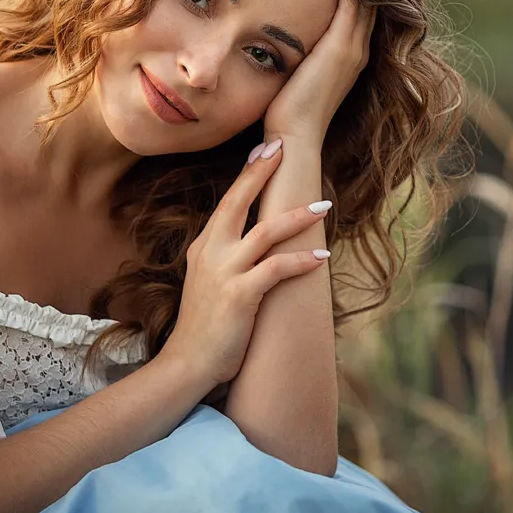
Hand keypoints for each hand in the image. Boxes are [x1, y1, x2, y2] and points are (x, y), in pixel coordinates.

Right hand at [158, 142, 333, 389]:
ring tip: (325, 206)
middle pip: (238, 201)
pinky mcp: (239, 296)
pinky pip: (277, 269)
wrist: (187, 365)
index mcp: (203, 247)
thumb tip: (252, 241)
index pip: (228, 201)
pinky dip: (302, 260)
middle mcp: (210, 252)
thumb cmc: (204, 328)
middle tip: (284, 147)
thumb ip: (225, 259)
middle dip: (262, 173)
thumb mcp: (208, 283)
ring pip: (265, 231)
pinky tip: (323, 255)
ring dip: (297, 216)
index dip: (248, 174)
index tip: (266, 148)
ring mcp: (223, 273)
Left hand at [263, 0, 375, 142]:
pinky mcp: (339, 48)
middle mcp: (357, 51)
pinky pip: (353, 2)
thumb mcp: (298, 76)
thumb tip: (281, 42)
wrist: (294, 137)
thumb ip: (300, 57)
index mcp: (350, 58)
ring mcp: (351, 49)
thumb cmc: (287, 112)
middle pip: (370, 1)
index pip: (361, 12)